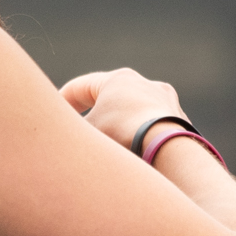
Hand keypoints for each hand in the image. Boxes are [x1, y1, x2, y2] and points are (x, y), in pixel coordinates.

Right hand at [60, 68, 187, 150]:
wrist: (169, 149)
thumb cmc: (121, 135)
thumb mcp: (84, 132)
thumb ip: (69, 132)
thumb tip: (62, 141)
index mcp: (118, 79)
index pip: (81, 86)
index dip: (62, 102)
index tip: (53, 115)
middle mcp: (145, 84)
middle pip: (111, 98)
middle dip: (93, 113)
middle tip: (80, 128)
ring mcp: (167, 103)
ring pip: (135, 114)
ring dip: (120, 127)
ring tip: (111, 147)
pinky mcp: (182, 123)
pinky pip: (154, 130)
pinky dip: (142, 139)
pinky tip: (137, 156)